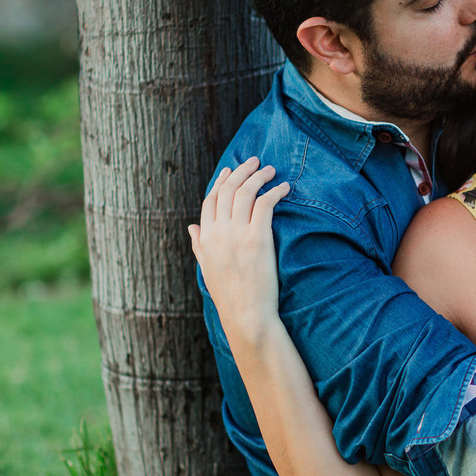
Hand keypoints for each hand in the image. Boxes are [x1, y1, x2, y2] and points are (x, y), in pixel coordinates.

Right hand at [187, 158, 289, 342]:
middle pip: (228, 189)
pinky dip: (275, 191)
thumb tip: (191, 228)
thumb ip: (199, 245)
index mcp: (205, 238)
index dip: (221, 181)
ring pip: (246, 192)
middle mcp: (217, 232)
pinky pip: (265, 203)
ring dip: (260, 176)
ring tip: (272, 171)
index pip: (210, 199)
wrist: (246, 315)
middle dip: (242, 171)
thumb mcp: (207, 268)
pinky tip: (285, 188)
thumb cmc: (230, 296)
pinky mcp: (257, 238)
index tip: (231, 169)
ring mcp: (236, 233)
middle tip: (256, 161)